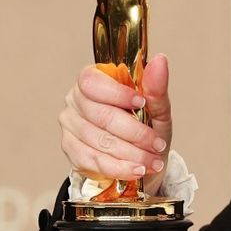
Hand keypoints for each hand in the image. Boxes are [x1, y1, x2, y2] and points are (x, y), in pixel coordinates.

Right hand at [59, 54, 173, 185]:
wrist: (140, 160)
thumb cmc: (146, 128)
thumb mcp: (156, 109)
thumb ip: (156, 88)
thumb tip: (160, 61)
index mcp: (93, 81)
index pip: (93, 82)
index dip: (117, 94)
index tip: (142, 103)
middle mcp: (75, 100)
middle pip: (100, 116)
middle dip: (135, 133)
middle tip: (157, 143)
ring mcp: (70, 126)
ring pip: (99, 141)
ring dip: (131, 154)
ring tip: (153, 161)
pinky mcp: (70, 150)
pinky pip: (94, 161)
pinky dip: (120, 167)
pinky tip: (137, 170)